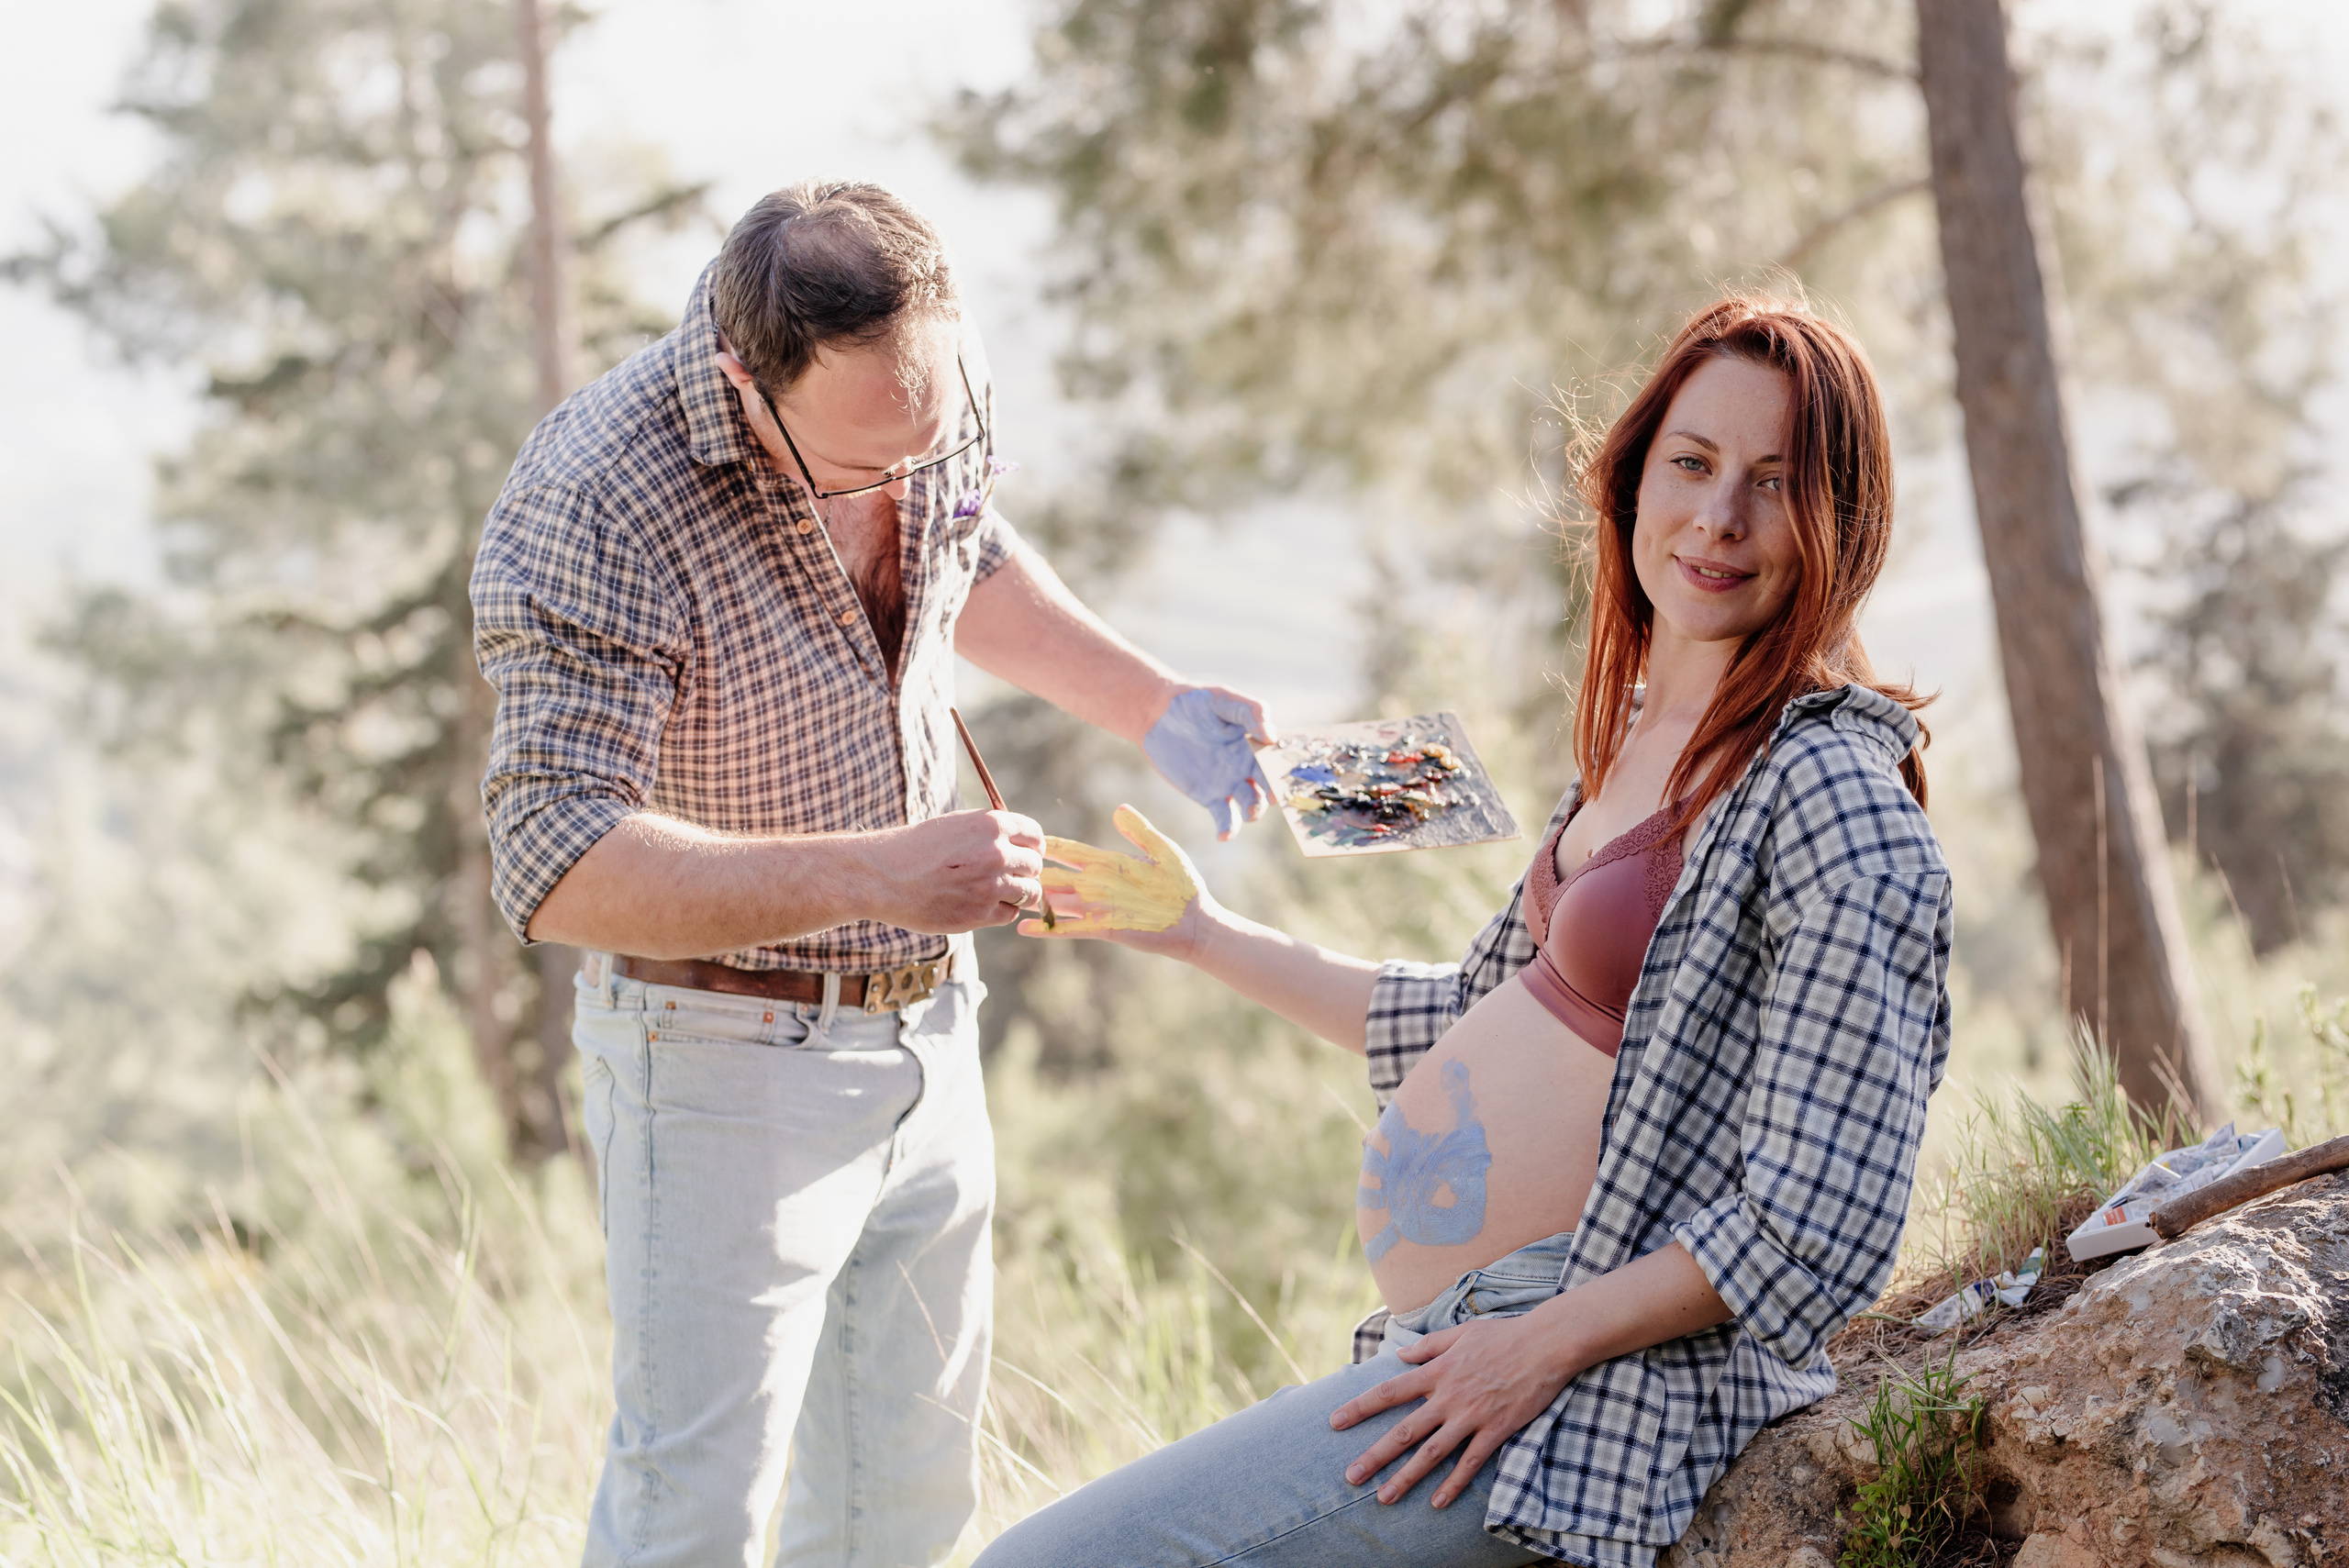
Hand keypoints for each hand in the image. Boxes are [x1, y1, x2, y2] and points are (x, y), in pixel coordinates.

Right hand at [870, 809, 1044, 932]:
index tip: (1025, 853)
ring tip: (993, 891)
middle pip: (1035, 865)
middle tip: (1004, 875)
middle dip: (1024, 871)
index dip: (1032, 846)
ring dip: (1017, 893)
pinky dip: (1001, 911)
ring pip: (1029, 893)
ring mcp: (991, 886)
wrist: (882, 876)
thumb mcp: (955, 825)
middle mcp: (996, 853)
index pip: (1035, 835)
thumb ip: (989, 832)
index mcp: (991, 825)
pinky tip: (980, 904)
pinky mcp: (980, 914)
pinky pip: (1010, 914)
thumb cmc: (915, 848)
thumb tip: (1020, 844)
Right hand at [1018, 805, 1211, 956]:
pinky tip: (1025, 928)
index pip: (1071, 852)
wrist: (1195, 923)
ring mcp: (1098, 907)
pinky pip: (1070, 928)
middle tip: (1005, 867)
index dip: (1050, 845)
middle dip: (1034, 872)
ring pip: (1058, 902)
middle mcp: (1098, 885)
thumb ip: (1140, 831)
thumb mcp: (1163, 851)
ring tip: (1007, 895)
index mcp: (1109, 864)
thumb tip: (1119, 808)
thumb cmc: (1182, 886)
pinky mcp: (1103, 927)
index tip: (1026, 837)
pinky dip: (1048, 929)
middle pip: (1057, 876)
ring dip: (1035, 900)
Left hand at [1142, 686, 1275, 839]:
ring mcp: (1231, 784)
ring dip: (1255, 810)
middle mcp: (1249, 767)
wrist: (1159, 715)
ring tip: (1250, 811)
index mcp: (1258, 744)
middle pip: (1271, 786)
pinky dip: (1228, 829)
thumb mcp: (1224, 699)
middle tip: (1278, 797)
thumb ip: (1250, 713)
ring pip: (1252, 805)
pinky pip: (1225, 818)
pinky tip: (1223, 835)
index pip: (1280, 760)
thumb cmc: (1196, 702)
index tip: (1292, 776)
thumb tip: (1272, 736)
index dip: (1288, 769)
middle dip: (1277, 794)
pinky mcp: (1210, 797)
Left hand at [1328, 1311, 1578, 1509]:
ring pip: (1432, 1453)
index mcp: (1437, 1371)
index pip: (1389, 1392)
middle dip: (1375, 1455)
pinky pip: (1470, 1463)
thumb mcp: (1460, 1333)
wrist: (1545, 1344)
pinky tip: (1437, 1503)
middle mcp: (1448, 1396)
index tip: (1335, 1421)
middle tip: (1350, 1476)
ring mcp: (1472, 1416)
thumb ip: (1429, 1346)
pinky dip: (1453, 1484)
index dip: (1359, 1407)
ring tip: (1383, 1498)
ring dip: (1406, 1477)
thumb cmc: (1503, 1334)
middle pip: (1404, 1430)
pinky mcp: (1496, 1430)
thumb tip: (1401, 1355)